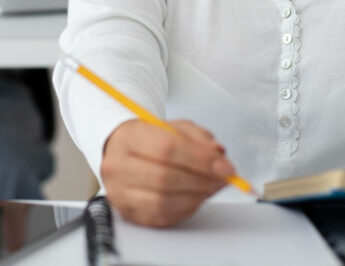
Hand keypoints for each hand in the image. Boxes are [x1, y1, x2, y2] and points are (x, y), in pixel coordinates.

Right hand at [100, 118, 232, 227]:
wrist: (122, 152)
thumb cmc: (149, 140)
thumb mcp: (174, 127)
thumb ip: (198, 137)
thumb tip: (217, 155)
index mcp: (129, 137)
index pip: (166, 148)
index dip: (200, 159)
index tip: (225, 166)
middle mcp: (118, 166)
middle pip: (165, 177)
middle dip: (202, 180)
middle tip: (223, 178)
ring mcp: (120, 192)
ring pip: (163, 201)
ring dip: (196, 196)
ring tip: (211, 186)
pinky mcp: (128, 213)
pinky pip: (162, 217)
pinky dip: (186, 208)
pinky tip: (196, 197)